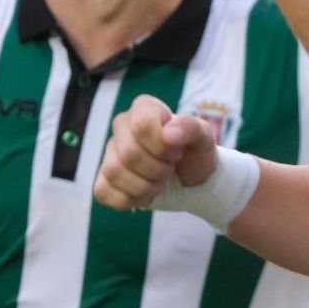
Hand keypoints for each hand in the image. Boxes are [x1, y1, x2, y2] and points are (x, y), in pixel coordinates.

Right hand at [93, 93, 215, 209]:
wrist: (192, 180)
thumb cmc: (195, 154)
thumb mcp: (204, 139)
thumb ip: (191, 128)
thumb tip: (168, 134)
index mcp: (145, 108)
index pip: (142, 125)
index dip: (163, 147)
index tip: (176, 152)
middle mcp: (122, 126)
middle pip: (129, 153)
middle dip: (157, 170)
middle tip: (170, 169)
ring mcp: (110, 152)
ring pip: (114, 172)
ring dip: (144, 186)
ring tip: (159, 183)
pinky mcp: (104, 178)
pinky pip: (104, 192)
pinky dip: (130, 199)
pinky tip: (144, 194)